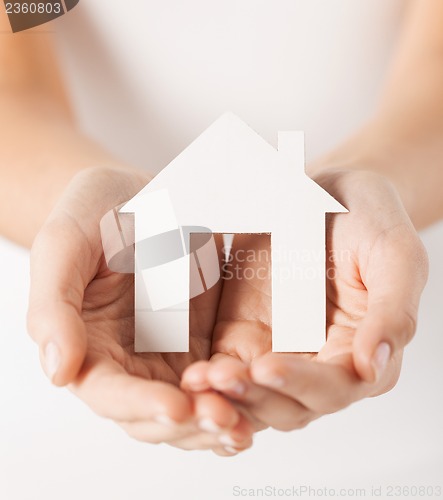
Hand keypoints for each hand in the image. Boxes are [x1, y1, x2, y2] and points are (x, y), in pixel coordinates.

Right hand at [27, 166, 252, 454]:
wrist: (135, 196)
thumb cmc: (93, 215)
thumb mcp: (65, 245)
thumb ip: (54, 307)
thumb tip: (59, 372)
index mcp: (90, 347)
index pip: (109, 393)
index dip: (140, 404)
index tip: (176, 406)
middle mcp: (130, 362)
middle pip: (155, 415)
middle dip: (190, 423)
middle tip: (226, 419)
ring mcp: (170, 355)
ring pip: (192, 407)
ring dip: (219, 420)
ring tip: (247, 423)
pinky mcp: (203, 341)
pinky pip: (221, 379)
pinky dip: (240, 395)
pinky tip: (264, 396)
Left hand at [182, 169, 428, 431]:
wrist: (323, 192)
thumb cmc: (367, 218)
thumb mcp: (393, 254)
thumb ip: (393, 310)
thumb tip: (374, 365)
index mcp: (361, 351)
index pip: (334, 387)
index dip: (302, 384)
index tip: (266, 366)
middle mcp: (319, 362)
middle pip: (288, 403)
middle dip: (255, 395)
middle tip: (221, 377)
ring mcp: (278, 350)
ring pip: (252, 394)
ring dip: (226, 394)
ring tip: (198, 379)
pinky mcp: (243, 337)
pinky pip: (225, 366)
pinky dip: (210, 376)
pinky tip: (190, 371)